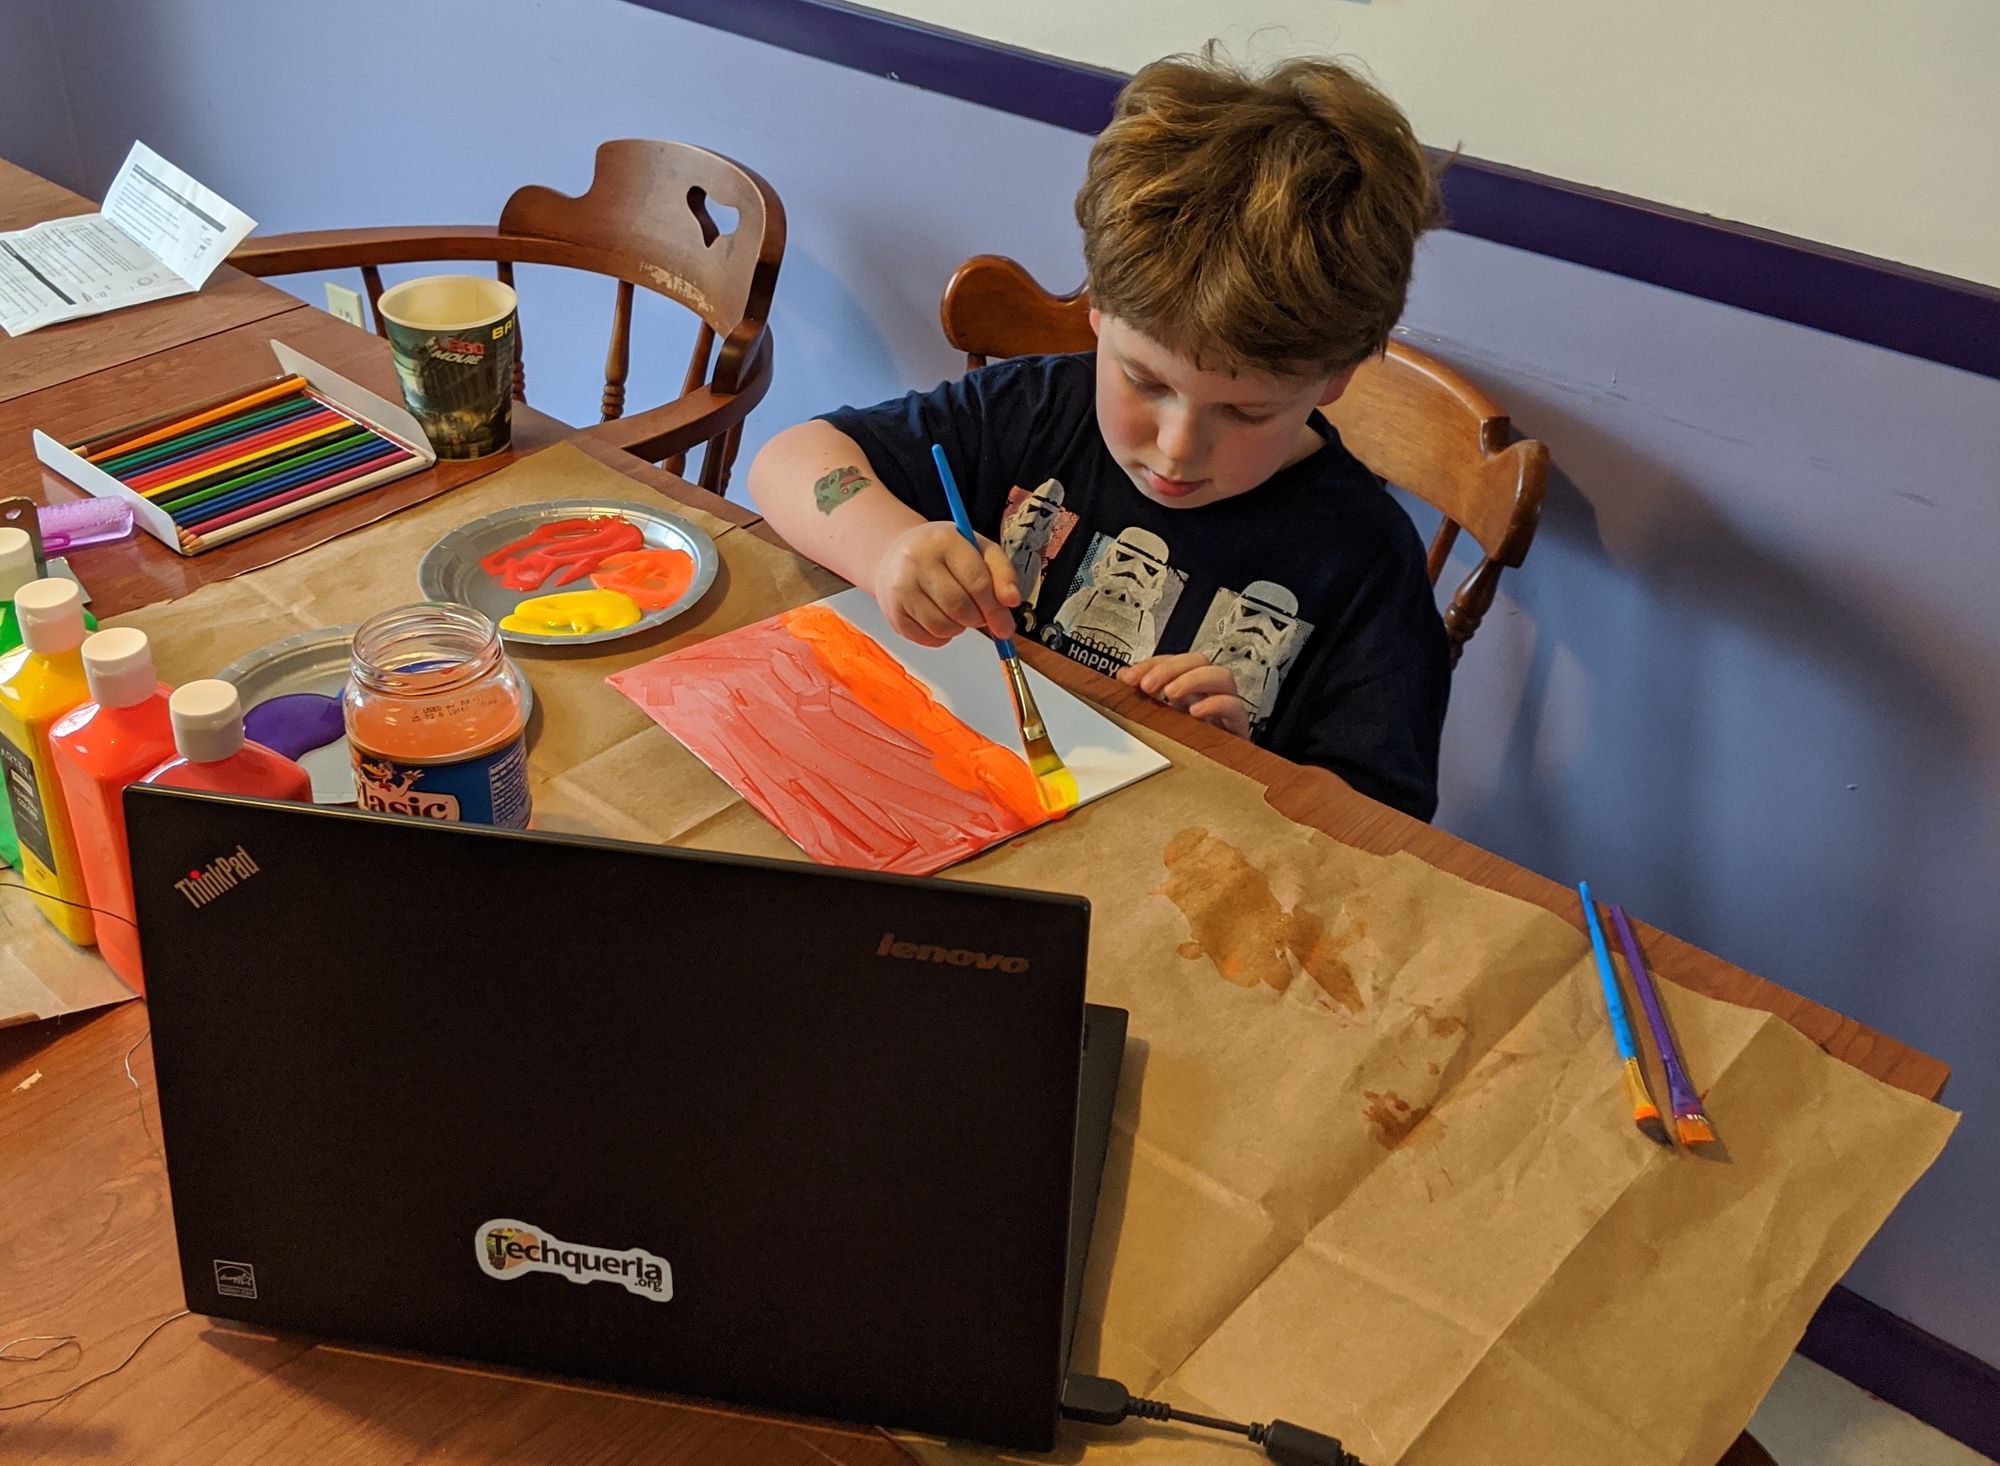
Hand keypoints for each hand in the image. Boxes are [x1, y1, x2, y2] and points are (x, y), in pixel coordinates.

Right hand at [874, 522, 1021, 645]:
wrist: (895, 556)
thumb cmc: (943, 554)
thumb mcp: (978, 550)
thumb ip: (1002, 572)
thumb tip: (1011, 601)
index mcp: (944, 540)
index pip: (977, 582)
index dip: (995, 609)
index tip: (1005, 625)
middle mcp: (917, 560)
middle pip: (960, 607)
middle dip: (977, 619)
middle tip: (980, 616)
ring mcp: (901, 587)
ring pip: (943, 627)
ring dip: (959, 628)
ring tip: (957, 612)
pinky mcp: (893, 611)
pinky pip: (928, 638)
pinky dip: (942, 636)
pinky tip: (940, 617)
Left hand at [1118, 652, 1250, 737]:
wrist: (1214, 779)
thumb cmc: (1189, 748)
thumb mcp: (1160, 720)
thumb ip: (1143, 697)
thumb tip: (1124, 676)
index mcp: (1189, 690)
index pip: (1174, 662)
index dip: (1152, 664)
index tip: (1130, 677)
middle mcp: (1208, 694)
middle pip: (1199, 661)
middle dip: (1171, 668)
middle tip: (1148, 685)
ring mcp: (1224, 709)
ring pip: (1222, 676)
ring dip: (1193, 679)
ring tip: (1170, 693)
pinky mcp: (1238, 728)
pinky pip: (1235, 707)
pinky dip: (1215, 704)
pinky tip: (1195, 712)